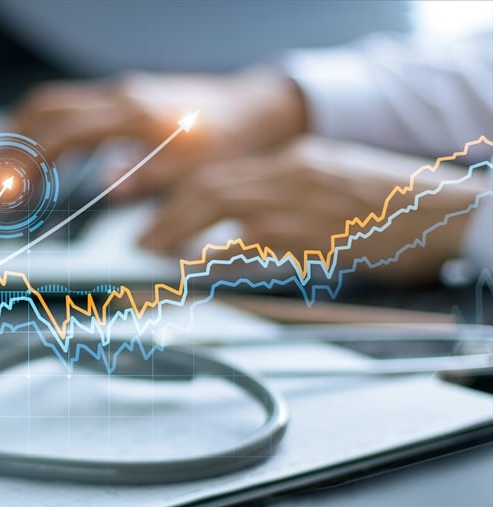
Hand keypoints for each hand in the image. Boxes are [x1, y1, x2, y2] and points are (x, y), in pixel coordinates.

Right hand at [11, 68, 306, 195]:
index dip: (29, 162)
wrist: (254, 108)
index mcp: (134, 116)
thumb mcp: (197, 170)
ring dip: (20, 137)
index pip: (62, 133)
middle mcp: (119, 98)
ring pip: (51, 104)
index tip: (10, 192)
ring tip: (2, 177)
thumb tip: (106, 187)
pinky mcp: (120, 100)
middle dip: (9, 146)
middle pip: (43, 109)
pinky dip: (43, 134)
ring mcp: (118, 95)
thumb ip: (149, 178)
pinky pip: (69, 110)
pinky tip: (40, 165)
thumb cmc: (230, 143)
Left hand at [144, 136, 484, 283]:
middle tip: (141, 241)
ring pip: (218, 205)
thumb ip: (284, 204)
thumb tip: (236, 235)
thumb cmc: (392, 208)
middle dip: (166, 215)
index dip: (179, 198)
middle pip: (207, 186)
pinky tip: (200, 267)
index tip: (158, 220)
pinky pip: (249, 242)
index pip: (219, 172)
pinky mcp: (311, 234)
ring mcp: (299, 201)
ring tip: (156, 254)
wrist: (445, 213)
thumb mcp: (330, 188)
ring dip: (177, 232)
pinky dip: (217, 254)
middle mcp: (291, 173)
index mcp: (296, 160)